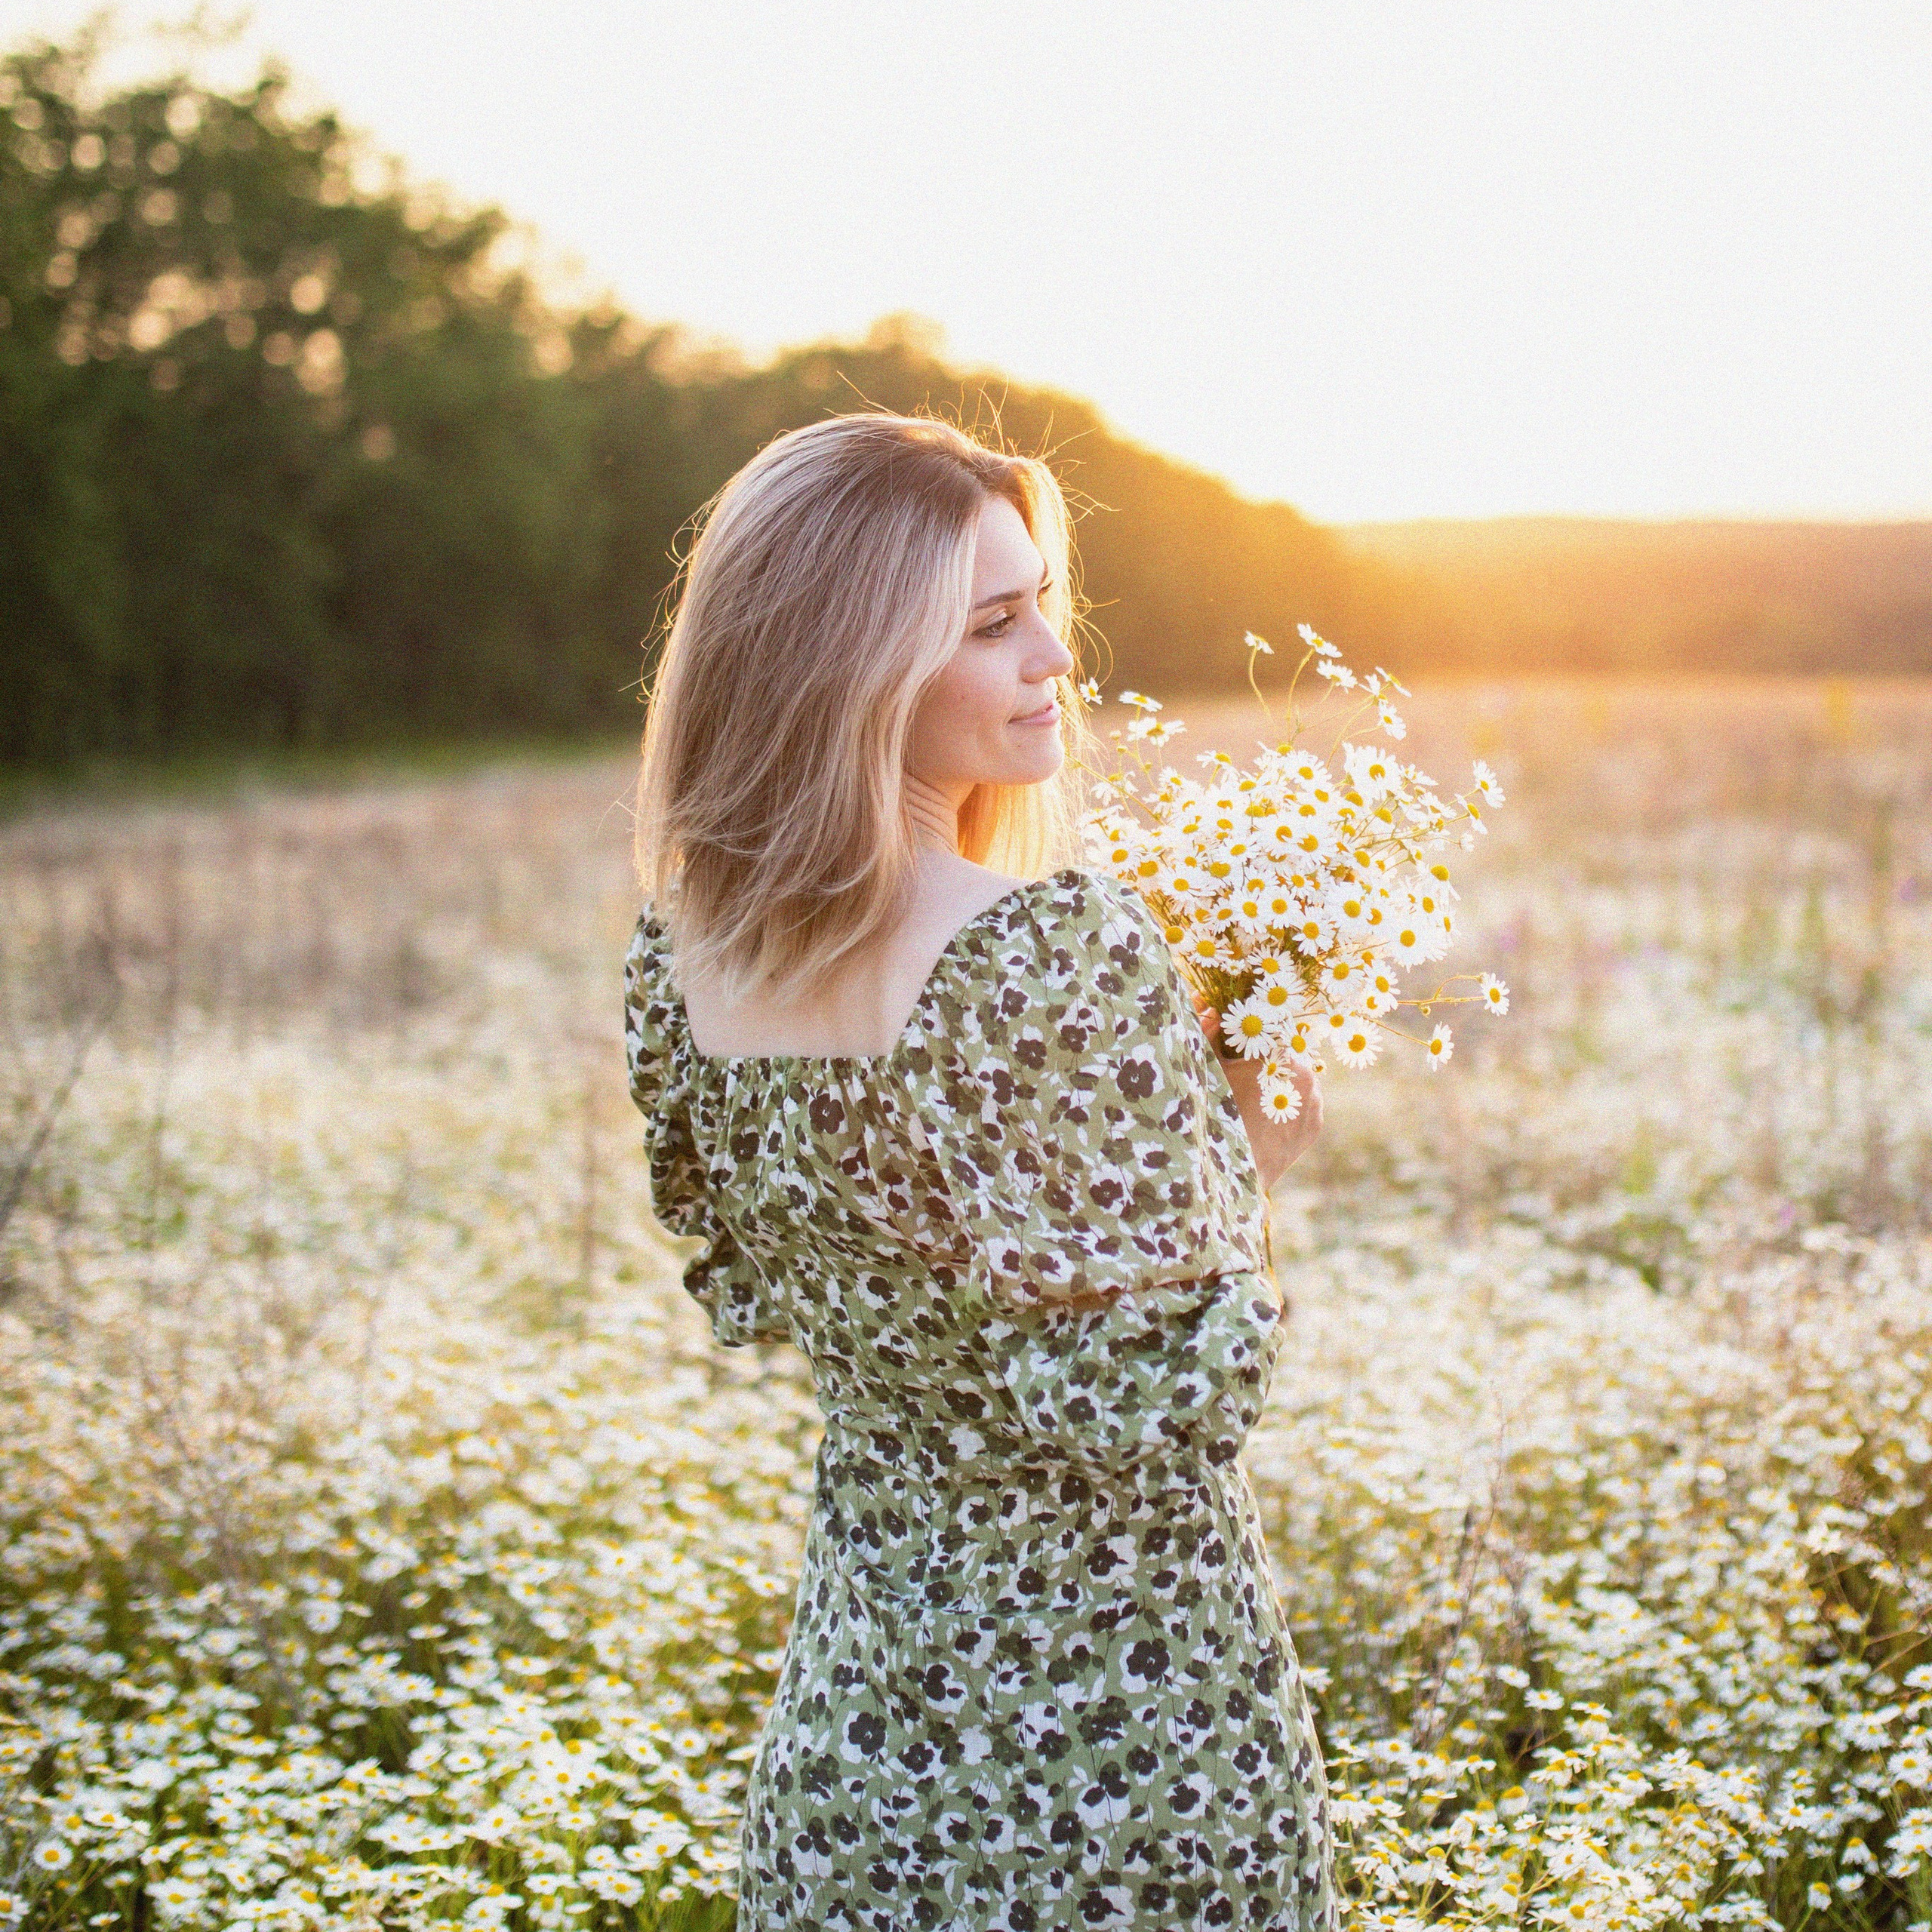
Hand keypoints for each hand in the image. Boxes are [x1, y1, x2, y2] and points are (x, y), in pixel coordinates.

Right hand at [1190, 989, 1323, 1193]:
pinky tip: (1268, 1111)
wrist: (1231, 1172)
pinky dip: (1289, 1103)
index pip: (1272, 1033)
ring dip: (1282, 1080)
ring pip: (1298, 1079)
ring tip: (1257, 1093)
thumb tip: (1210, 1008)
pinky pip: (1305, 1103)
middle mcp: (1303, 1075)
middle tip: (1248, 1070)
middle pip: (1287, 1055)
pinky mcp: (1314, 1124)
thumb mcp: (1205, 1071)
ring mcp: (1312, 1102)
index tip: (1245, 1042)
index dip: (1256, 1037)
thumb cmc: (1213, 1115)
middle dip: (1269, 1059)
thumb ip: (1207, 1035)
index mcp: (1278, 1055)